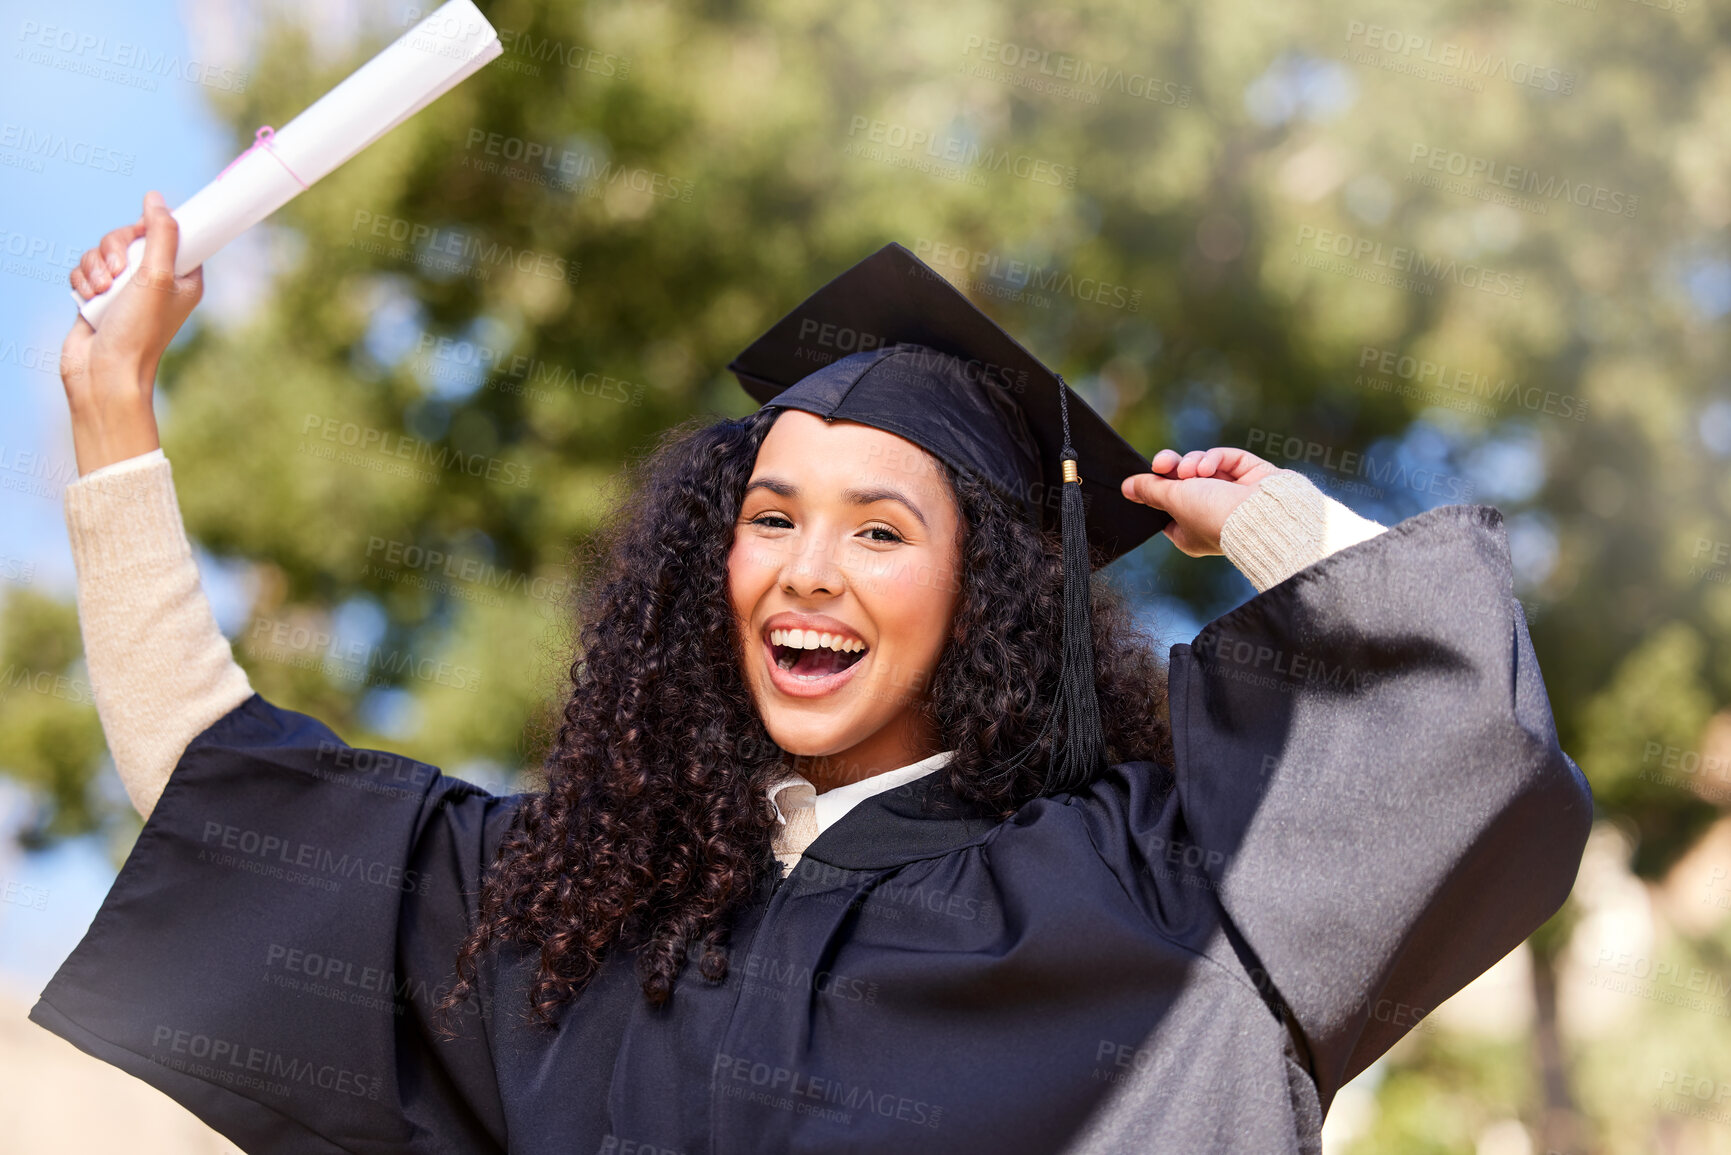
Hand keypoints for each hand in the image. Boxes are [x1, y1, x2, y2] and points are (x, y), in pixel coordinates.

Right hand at [61, 189, 203, 474]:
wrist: (103, 372)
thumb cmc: (138, 331)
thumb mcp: (157, 277)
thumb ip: (161, 234)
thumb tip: (156, 199)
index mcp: (183, 277)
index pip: (173, 234)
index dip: (154, 228)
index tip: (145, 232)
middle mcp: (157, 281)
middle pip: (131, 236)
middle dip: (115, 247)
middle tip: (117, 269)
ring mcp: (126, 289)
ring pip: (103, 251)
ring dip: (96, 267)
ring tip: (101, 291)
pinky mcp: (99, 296)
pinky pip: (86, 268)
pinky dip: (83, 280)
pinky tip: (88, 300)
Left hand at [1121, 447, 1281, 556]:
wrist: (1262, 514)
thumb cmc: (1215, 517)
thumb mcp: (1174, 501)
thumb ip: (1150, 490)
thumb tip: (1128, 487)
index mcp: (1192, 533)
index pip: (1167, 508)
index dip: (1158, 491)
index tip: (1149, 477)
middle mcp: (1213, 515)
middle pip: (1183, 483)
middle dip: (1172, 469)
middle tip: (1162, 463)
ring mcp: (1234, 494)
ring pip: (1203, 468)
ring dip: (1193, 464)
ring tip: (1192, 471)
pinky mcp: (1251, 475)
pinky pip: (1227, 460)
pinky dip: (1214, 459)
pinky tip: (1209, 468)